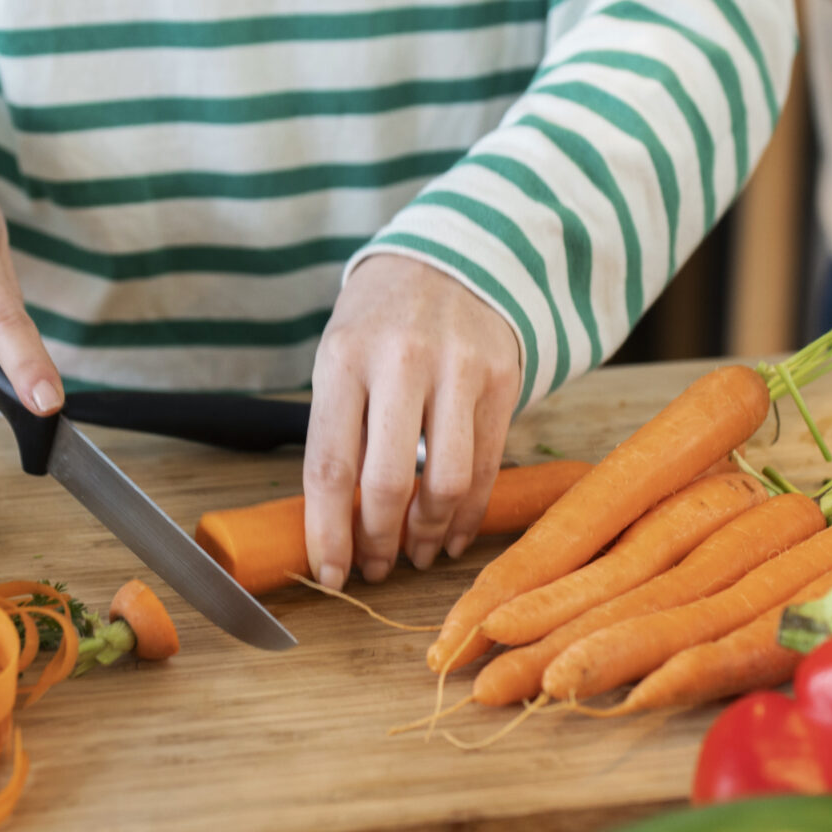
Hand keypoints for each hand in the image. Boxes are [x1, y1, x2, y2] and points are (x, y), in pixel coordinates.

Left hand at [303, 255, 520, 589]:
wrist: (449, 257)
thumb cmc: (380, 319)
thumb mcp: (340, 356)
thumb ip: (339, 428)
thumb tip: (338, 521)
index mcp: (344, 359)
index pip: (331, 467)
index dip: (329, 533)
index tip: (331, 574)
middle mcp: (401, 362)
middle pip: (388, 483)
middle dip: (379, 542)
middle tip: (374, 568)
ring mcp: (457, 370)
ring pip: (445, 482)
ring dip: (427, 534)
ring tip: (415, 554)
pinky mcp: (501, 379)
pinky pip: (486, 466)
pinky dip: (467, 513)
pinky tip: (451, 534)